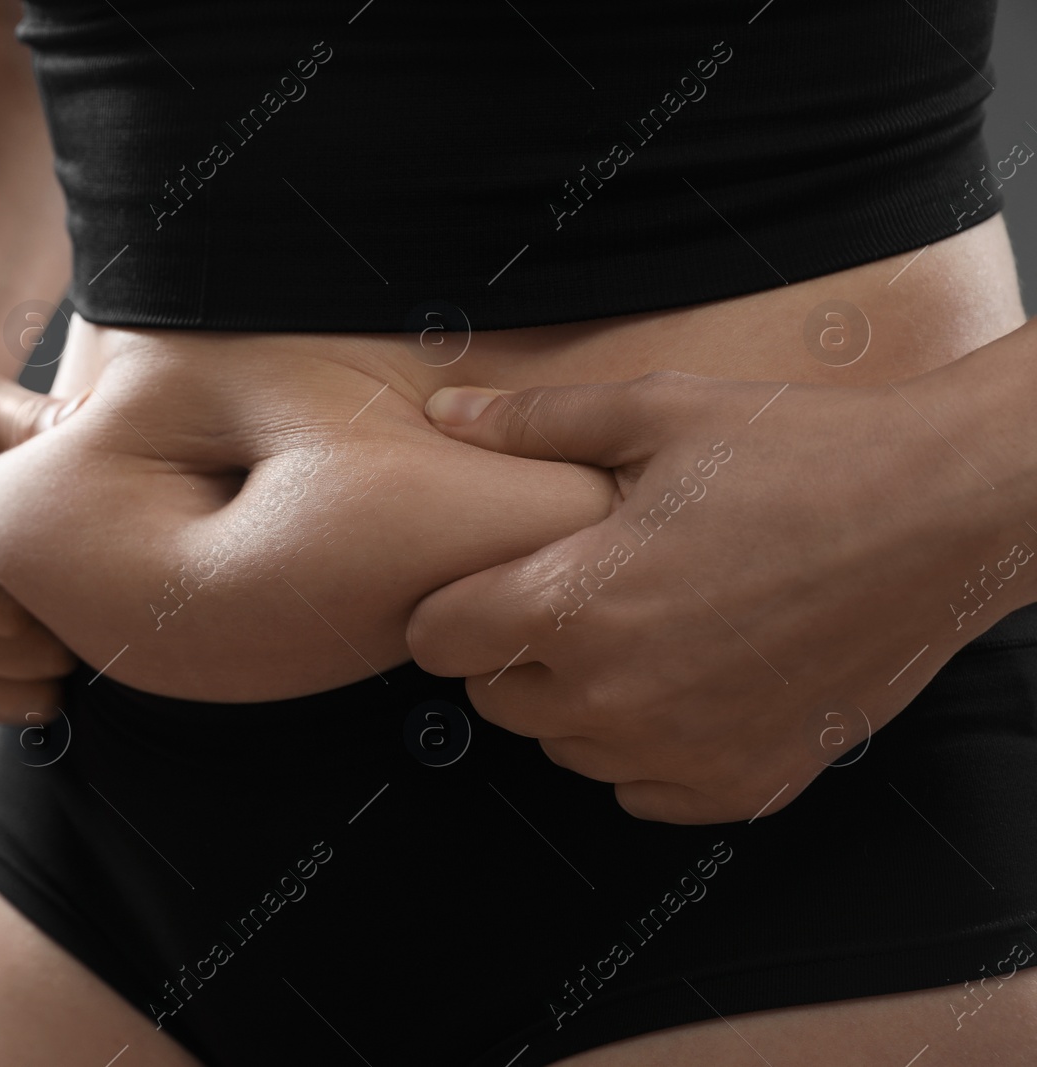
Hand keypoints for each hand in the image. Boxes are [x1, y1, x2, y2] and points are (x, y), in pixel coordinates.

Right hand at [0, 341, 84, 724]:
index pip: (12, 612)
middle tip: (101, 582)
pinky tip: (44, 631)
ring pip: (14, 695)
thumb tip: (94, 413)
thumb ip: (32, 417)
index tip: (98, 559)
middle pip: (21, 660)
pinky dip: (31, 681)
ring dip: (56, 662)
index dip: (68, 594)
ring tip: (70, 602)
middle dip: (72, 627)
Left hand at [406, 369, 1032, 823]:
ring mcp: (680, 752)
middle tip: (573, 594)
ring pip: (565, 747)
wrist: (946, 511)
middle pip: (492, 701)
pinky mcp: (742, 784)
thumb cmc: (801, 452)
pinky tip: (685, 682)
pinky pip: (642, 789)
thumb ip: (534, 423)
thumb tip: (447, 413)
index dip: (452, 603)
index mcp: (575, 606)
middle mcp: (615, 698)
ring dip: (576, 701)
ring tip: (638, 630)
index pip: (440, 640)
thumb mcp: (658, 412)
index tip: (488, 580)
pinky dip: (646, 747)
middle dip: (510, 650)